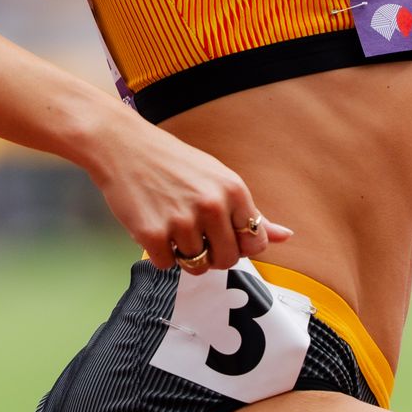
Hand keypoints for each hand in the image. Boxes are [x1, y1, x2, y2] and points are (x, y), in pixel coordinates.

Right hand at [82, 116, 294, 273]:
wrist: (124, 146)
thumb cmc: (175, 164)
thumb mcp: (220, 180)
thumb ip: (252, 213)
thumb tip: (286, 237)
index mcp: (234, 191)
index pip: (255, 244)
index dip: (239, 244)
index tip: (223, 233)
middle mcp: (212, 206)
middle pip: (227, 261)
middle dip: (213, 255)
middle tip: (195, 233)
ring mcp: (181, 221)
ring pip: (195, 266)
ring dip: (183, 253)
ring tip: (172, 224)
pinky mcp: (151, 234)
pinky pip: (166, 265)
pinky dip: (159, 253)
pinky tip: (154, 225)